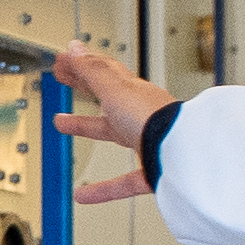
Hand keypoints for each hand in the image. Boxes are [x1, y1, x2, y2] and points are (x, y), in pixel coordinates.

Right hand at [50, 43, 177, 204]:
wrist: (182, 153)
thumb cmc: (154, 119)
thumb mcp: (115, 89)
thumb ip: (93, 71)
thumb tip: (75, 49)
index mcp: (135, 93)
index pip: (105, 73)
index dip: (82, 65)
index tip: (63, 62)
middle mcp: (141, 115)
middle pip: (107, 97)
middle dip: (84, 86)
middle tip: (62, 80)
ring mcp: (147, 142)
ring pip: (113, 132)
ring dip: (86, 126)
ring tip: (62, 124)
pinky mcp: (152, 172)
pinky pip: (123, 180)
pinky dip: (102, 188)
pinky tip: (83, 195)